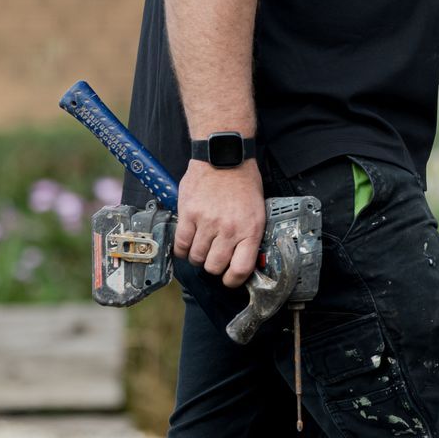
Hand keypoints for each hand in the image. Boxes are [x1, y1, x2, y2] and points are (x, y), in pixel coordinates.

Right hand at [174, 158, 264, 287]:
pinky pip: (181, 244)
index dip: (233, 280)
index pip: (240, 269)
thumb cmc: (243, 183)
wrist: (223, 157)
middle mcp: (229, 229)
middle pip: (215, 267)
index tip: (229, 279)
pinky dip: (182, 249)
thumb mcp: (257, 211)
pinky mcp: (188, 214)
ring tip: (200, 248)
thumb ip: (249, 236)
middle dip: (213, 267)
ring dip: (197, 257)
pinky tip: (187, 245)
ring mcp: (207, 222)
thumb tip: (241, 259)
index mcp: (250, 230)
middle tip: (213, 258)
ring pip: (197, 258)